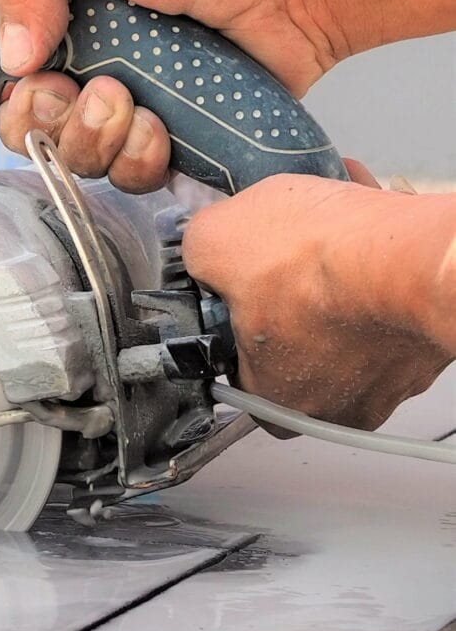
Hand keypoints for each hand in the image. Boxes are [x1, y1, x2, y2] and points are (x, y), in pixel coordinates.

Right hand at [0, 0, 346, 182]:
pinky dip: (133, 155)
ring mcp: (97, 97)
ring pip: (51, 152)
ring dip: (86, 133)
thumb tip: (12, 57)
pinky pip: (109, 174)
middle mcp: (57, 47)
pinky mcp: (140, 137)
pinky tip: (161, 123)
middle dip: (29, 108)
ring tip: (130, 100)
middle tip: (70, 83)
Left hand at [182, 168, 454, 431]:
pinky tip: (370, 229)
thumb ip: (199, 250)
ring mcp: (392, 378)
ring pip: (350, 318)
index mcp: (275, 402)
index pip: (238, 372)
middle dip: (290, 290)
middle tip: (288, 253)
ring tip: (333, 227)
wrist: (413, 257)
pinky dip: (381, 264)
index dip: (234, 320)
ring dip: (338, 273)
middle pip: (297, 340)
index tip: (239, 286)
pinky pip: (393, 300)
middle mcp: (338, 404)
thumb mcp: (216, 241)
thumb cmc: (320, 266)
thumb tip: (203, 243)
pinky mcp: (430, 343)